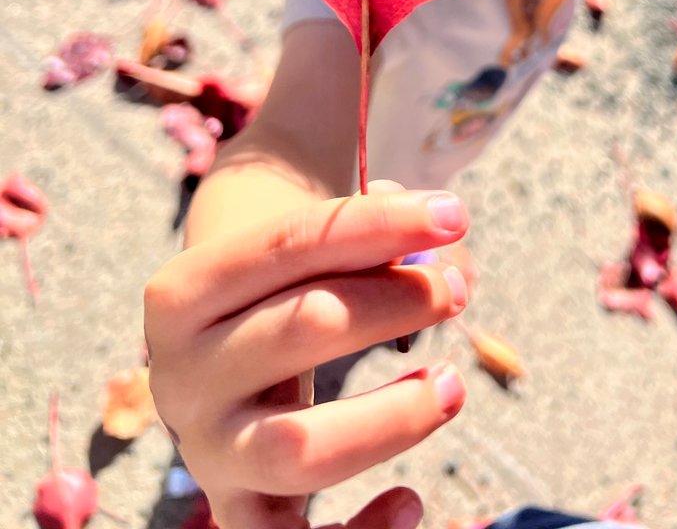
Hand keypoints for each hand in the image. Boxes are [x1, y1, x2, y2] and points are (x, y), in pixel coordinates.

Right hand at [145, 183, 469, 528]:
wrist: (216, 360)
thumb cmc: (275, 288)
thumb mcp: (294, 248)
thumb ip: (362, 233)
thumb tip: (439, 237)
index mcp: (182, 293)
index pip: (292, 242)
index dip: (381, 223)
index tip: (453, 216)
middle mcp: (182, 376)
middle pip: (304, 325)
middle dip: (397, 301)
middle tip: (456, 292)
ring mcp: (208, 453)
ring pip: (300, 447)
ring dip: (394, 416)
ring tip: (452, 386)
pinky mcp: (239, 515)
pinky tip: (412, 500)